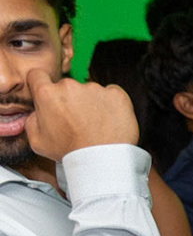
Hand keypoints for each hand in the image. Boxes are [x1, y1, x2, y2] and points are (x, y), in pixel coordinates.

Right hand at [21, 69, 137, 160]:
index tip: (48, 94)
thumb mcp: (37, 140)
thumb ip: (32, 120)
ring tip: (95, 125)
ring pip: (90, 91)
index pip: (37, 76)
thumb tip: (38, 112)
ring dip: (91, 103)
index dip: (41, 84)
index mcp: (47, 94)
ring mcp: (94, 88)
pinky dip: (111, 105)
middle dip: (69, 100)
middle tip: (76, 120)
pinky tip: (109, 121)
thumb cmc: (70, 152)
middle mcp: (70, 86)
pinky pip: (112, 95)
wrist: (102, 160)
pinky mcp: (116, 94)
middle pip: (67, 86)